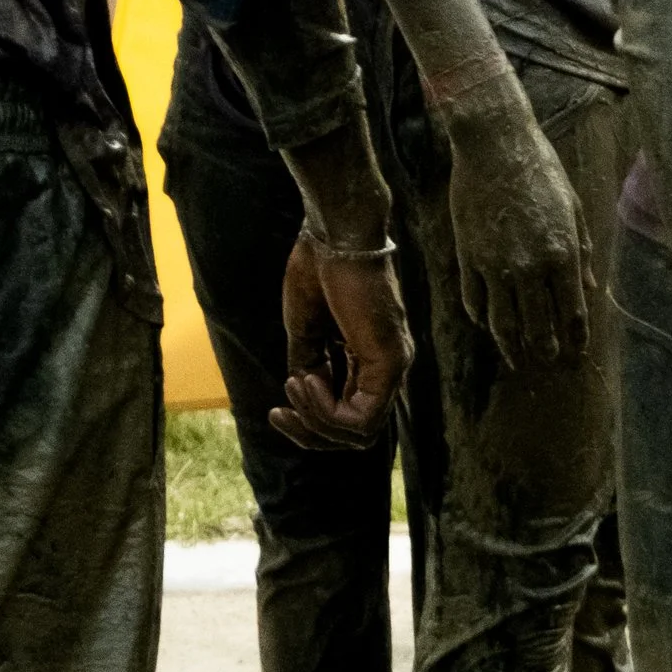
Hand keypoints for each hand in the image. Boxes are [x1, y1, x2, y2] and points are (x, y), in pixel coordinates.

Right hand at [270, 231, 410, 450]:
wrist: (333, 236)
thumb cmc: (318, 271)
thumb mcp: (306, 330)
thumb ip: (310, 365)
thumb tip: (305, 398)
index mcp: (367, 358)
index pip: (346, 417)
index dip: (308, 423)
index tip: (278, 407)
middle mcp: (385, 367)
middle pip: (354, 434)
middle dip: (310, 432)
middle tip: (279, 412)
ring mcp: (393, 366)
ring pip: (360, 434)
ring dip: (316, 421)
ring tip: (295, 385)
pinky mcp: (391, 362)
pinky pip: (363, 418)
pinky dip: (328, 412)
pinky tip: (308, 381)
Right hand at [440, 75, 594, 367]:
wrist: (494, 144)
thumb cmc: (541, 169)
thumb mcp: (574, 207)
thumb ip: (581, 252)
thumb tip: (590, 288)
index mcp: (563, 254)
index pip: (572, 312)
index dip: (576, 338)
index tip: (577, 353)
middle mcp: (530, 267)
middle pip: (538, 326)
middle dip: (546, 350)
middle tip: (549, 362)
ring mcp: (495, 265)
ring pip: (503, 322)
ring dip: (512, 346)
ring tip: (518, 359)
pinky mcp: (467, 257)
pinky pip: (474, 300)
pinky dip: (480, 317)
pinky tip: (486, 324)